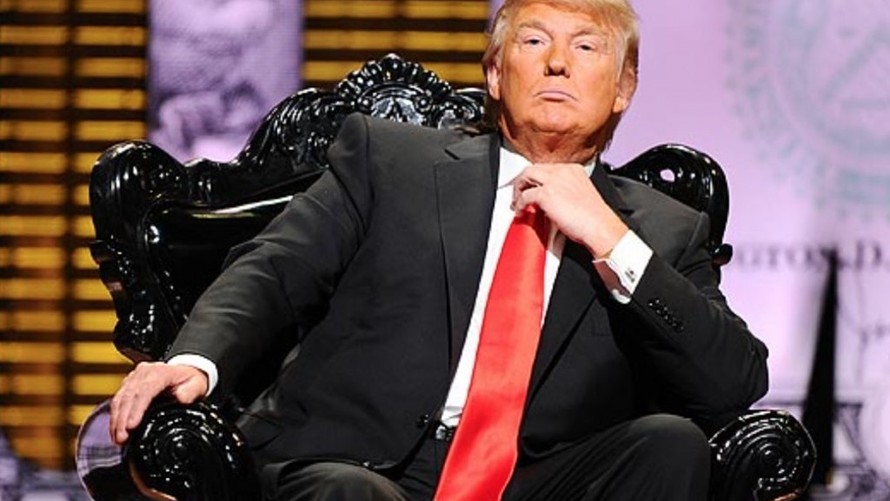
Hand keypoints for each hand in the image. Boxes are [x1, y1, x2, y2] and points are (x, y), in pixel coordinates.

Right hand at [109, 362, 207, 444]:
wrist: (184, 370)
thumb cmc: (190, 379)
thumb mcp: (197, 384)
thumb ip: (190, 392)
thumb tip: (181, 398)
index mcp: (159, 373)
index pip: (144, 391)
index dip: (136, 410)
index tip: (131, 426)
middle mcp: (143, 373)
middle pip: (128, 397)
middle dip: (122, 420)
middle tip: (122, 439)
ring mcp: (133, 378)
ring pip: (120, 399)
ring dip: (116, 420)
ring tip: (117, 439)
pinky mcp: (127, 385)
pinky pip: (117, 401)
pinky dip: (115, 417)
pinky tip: (115, 431)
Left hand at [511, 163, 627, 257]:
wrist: (599, 227)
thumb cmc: (594, 218)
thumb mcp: (580, 194)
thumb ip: (565, 190)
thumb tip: (551, 199)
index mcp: (573, 169)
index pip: (548, 167)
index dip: (536, 178)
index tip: (532, 186)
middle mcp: (563, 171)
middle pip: (534, 168)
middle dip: (524, 181)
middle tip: (519, 193)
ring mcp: (553, 181)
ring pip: (526, 176)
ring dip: (519, 188)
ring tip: (517, 201)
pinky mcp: (546, 194)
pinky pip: (525, 195)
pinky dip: (520, 204)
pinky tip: (521, 211)